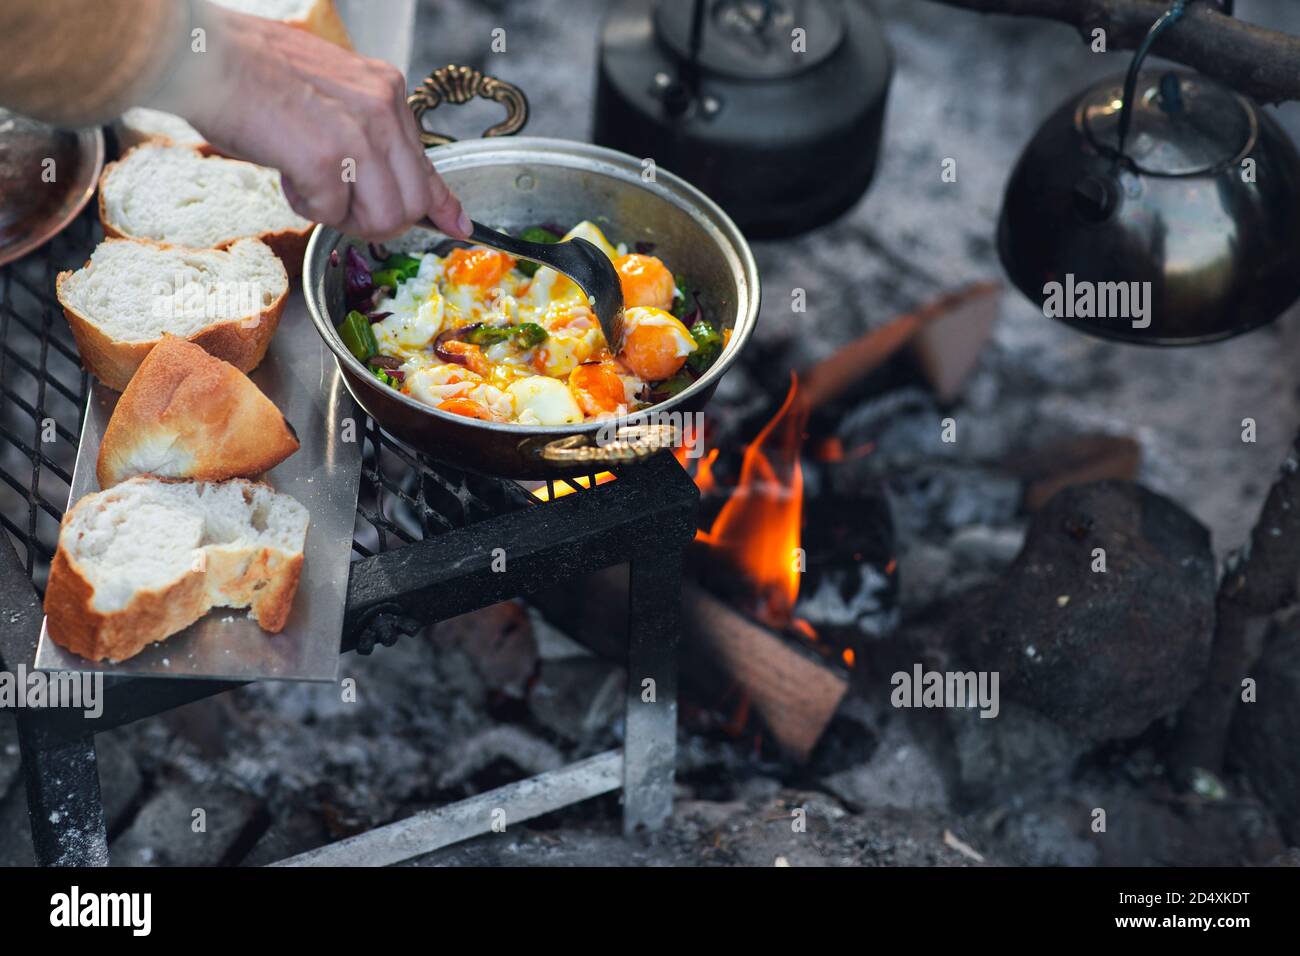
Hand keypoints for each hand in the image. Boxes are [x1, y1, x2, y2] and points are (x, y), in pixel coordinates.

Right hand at [170, 3, 468, 240]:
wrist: (204, 57)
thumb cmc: (252, 75)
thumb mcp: (331, 96)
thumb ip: (366, 136)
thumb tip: (389, 185)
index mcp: (385, 91)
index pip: (426, 163)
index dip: (441, 204)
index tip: (456, 225)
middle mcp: (382, 109)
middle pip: (411, 203)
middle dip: (377, 220)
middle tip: (338, 205)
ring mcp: (358, 134)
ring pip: (384, 217)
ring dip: (344, 218)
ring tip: (310, 185)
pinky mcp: (327, 158)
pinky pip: (332, 214)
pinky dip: (306, 205)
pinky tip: (286, 173)